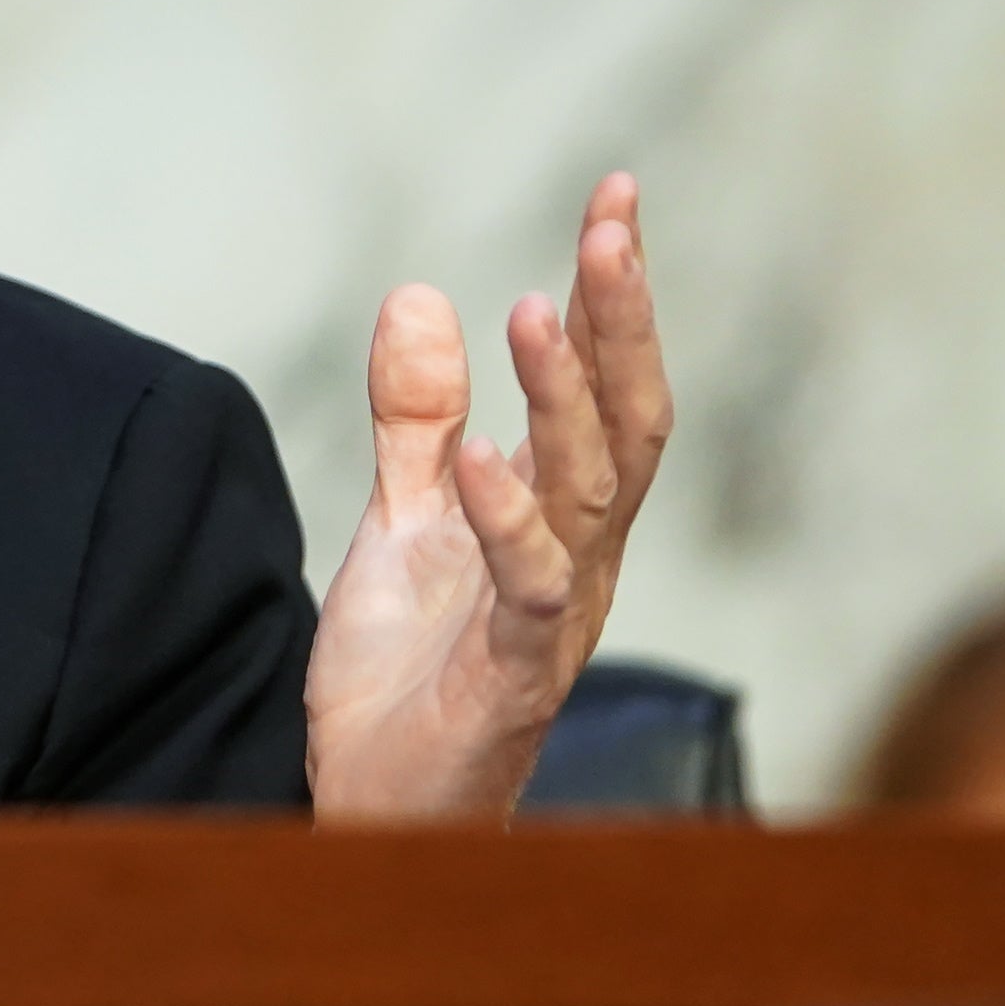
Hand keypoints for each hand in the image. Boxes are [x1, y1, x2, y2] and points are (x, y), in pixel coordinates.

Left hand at [306, 175, 671, 818]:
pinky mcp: (510, 676)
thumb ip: (413, 417)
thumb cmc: (408, 673)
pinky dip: (503, 518)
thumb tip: (419, 293)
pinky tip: (472, 456)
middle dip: (623, 322)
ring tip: (540, 309)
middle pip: (627, 423)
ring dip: (567, 401)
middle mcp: (583, 557)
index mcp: (565, 515)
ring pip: (590, 493)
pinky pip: (524, 588)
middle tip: (611, 225)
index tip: (616, 196)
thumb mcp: (401, 520)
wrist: (377, 809)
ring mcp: (555, 616)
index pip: (607, 388)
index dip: (615, 295)